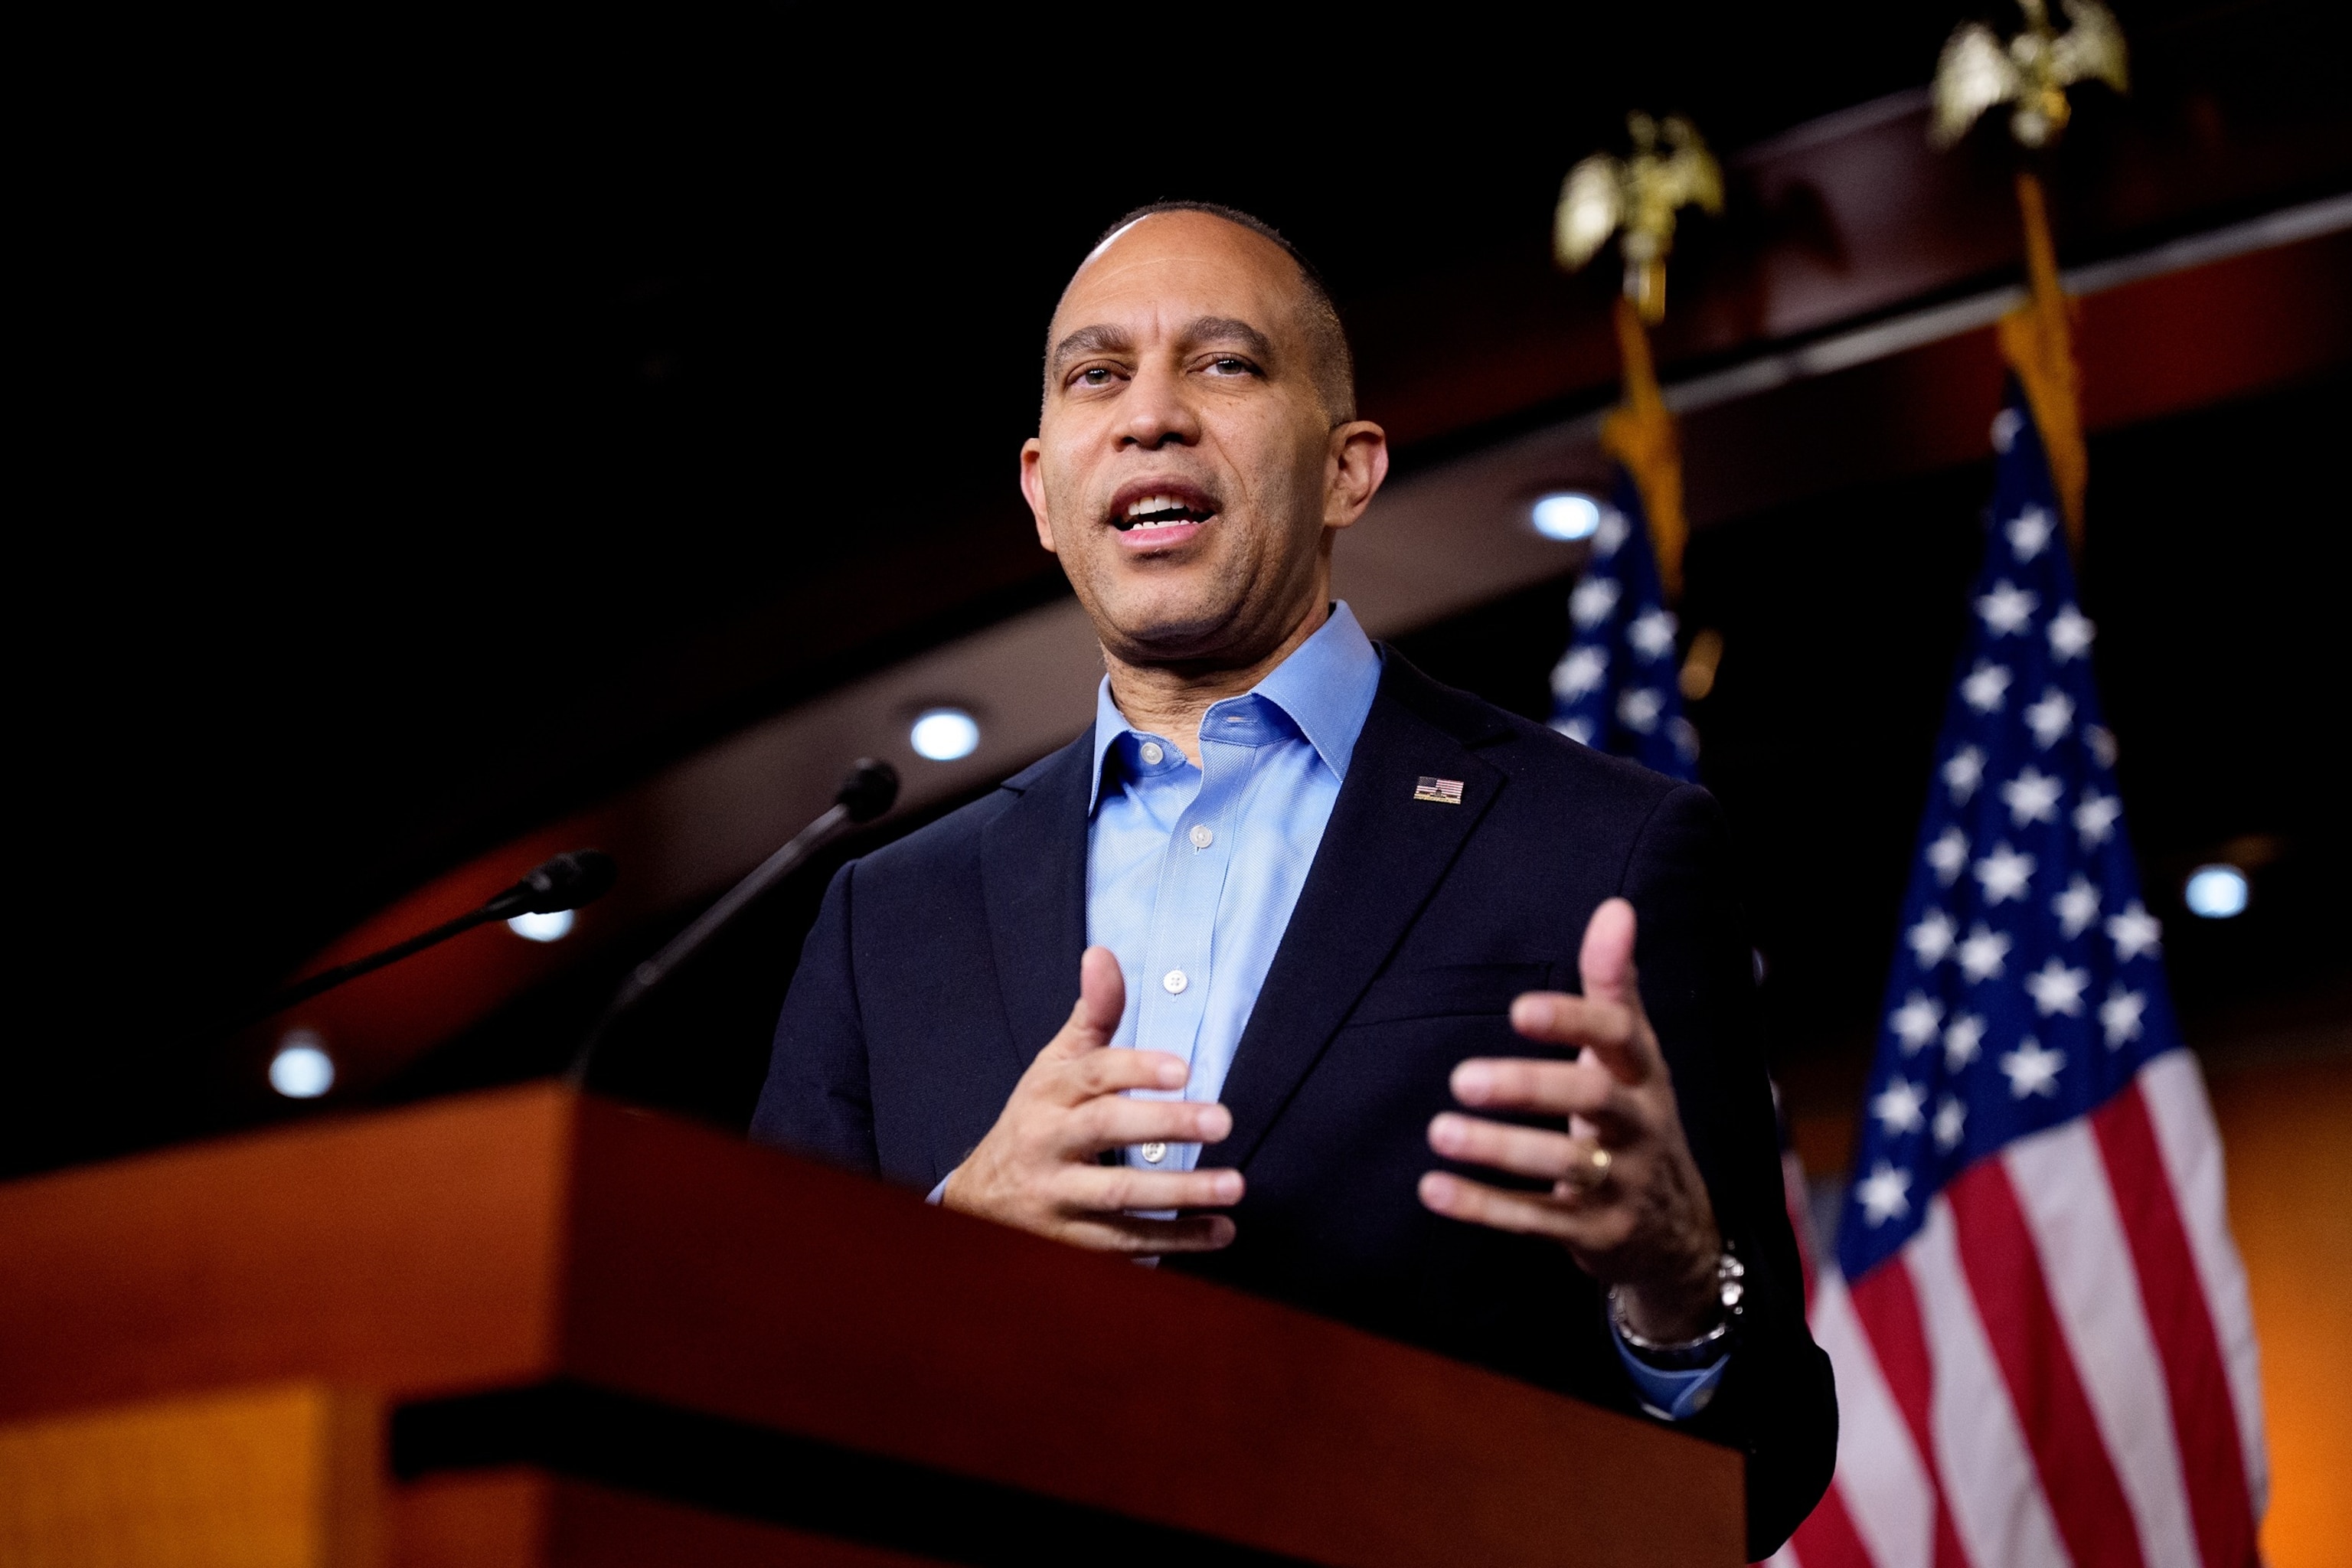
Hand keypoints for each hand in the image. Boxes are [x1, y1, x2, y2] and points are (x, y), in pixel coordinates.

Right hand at [942, 945, 1242, 1253]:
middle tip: (1223, 1120)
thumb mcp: (1057, 1064)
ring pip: (1117, 1196)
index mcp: (1049, 1092)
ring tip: (1235, 1185)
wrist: (983, 1198)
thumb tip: (1103, 953)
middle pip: (1104, 1130)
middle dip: (1165, 1124)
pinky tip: (1220, 1230)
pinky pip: (1125, 1243)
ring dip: (1179, 1192)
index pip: (1091, 1074)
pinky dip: (1175, 1241)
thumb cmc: (1036, 1118)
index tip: (1182, 1068)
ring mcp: (1057, 1197)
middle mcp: (1048, 1142)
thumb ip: (1093, 1015)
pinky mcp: (1071, 1242)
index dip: (1135, 1068)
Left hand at [1418, 898, 1723, 1340]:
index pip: (1621, 1035)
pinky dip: (1484, 1207)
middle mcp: (1640, 1124)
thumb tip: (1615, 907)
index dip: (1574, 1021)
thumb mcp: (1633, 1053)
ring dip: (1498, 1150)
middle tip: (1460, 1079)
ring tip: (1439, 1132)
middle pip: (1592, 1098)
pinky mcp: (1596, 1234)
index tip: (1519, 1009)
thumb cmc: (1634, 1115)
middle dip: (1529, 1087)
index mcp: (1644, 1072)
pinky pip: (1538, 1221)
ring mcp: (1622, 1183)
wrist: (1677, 1228)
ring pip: (1565, 1164)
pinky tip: (1433, 1189)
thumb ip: (1614, 983)